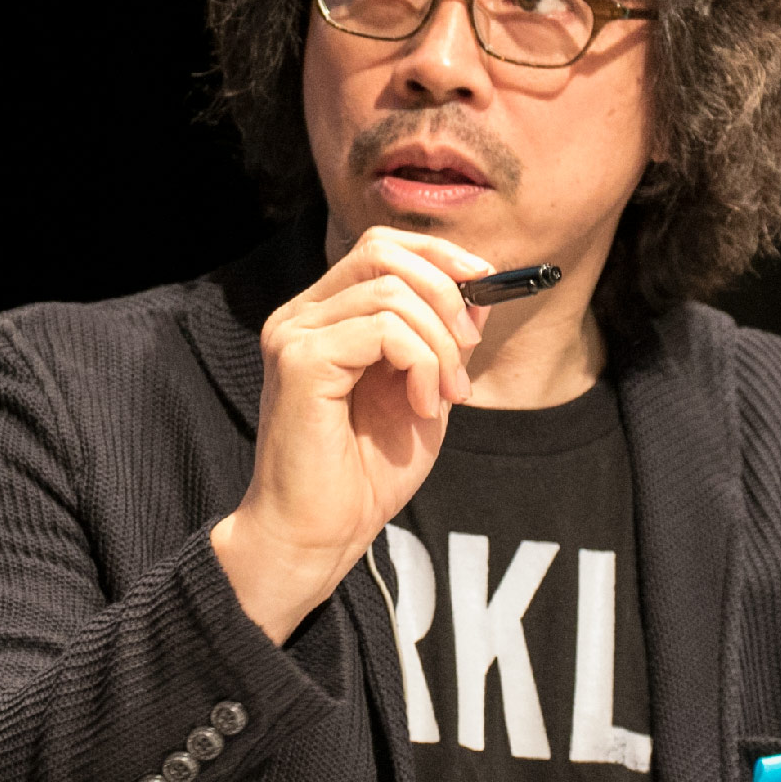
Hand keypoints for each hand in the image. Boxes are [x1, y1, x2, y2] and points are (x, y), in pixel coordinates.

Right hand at [212, 226, 491, 642]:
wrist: (319, 535)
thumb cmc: (364, 474)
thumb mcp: (425, 393)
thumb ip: (444, 342)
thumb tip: (479, 292)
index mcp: (325, 316)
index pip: (381, 245)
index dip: (439, 254)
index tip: (486, 284)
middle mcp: (301, 315)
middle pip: (383, 250)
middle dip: (446, 292)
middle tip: (467, 351)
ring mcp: (294, 334)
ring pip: (391, 292)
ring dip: (439, 342)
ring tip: (445, 394)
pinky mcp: (299, 360)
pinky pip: (381, 329)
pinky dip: (421, 362)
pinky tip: (423, 406)